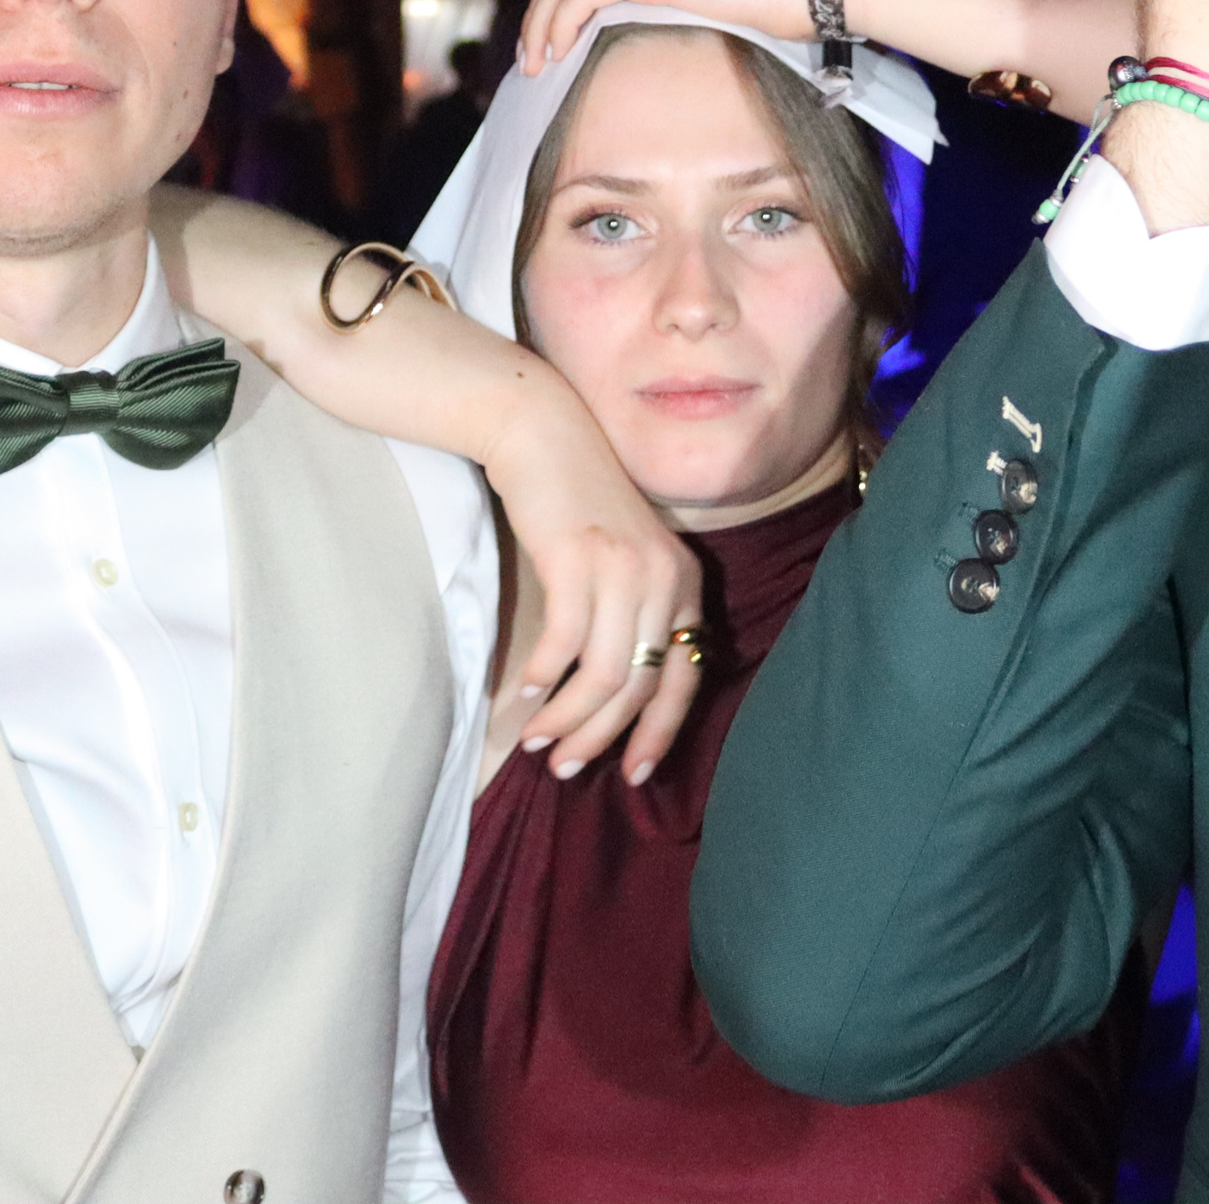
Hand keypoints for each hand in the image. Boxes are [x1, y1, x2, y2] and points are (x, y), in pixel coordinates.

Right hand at [479, 399, 709, 784]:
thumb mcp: (629, 556)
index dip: (660, 732)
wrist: (547, 434)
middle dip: (602, 736)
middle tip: (566, 766)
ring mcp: (623, 569)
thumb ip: (636, 613)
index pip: (685, 676)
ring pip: (602, 673)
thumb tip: (614, 694)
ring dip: (566, 716)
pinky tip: (523, 689)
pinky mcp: (578, 559)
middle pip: (640, 685)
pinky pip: (564, 641)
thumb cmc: (581, 502)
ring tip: (537, 739)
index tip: (634, 774)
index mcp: (684, 583)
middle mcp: (664, 579)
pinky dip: (542, 674)